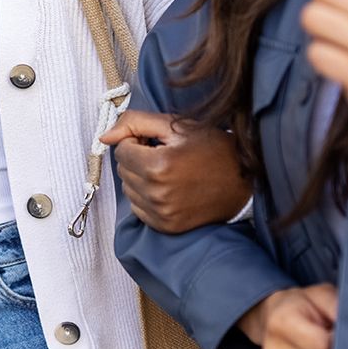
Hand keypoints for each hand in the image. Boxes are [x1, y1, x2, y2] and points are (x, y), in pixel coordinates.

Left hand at [101, 110, 251, 233]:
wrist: (243, 179)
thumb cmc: (213, 148)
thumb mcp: (176, 126)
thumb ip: (135, 123)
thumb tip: (105, 136)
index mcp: (158, 165)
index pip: (121, 149)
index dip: (136, 140)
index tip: (154, 141)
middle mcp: (157, 193)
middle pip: (122, 169)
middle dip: (137, 158)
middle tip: (162, 154)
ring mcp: (161, 213)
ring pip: (128, 189)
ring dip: (140, 178)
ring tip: (167, 171)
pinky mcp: (166, 226)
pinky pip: (138, 209)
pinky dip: (146, 196)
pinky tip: (168, 187)